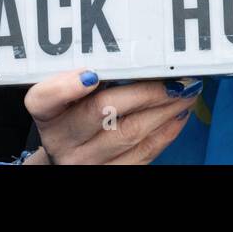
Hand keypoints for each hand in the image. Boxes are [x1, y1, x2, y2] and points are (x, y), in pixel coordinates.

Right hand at [22, 70, 200, 164]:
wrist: (70, 156)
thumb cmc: (75, 114)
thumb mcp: (68, 96)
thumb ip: (88, 77)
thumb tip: (135, 56)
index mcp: (48, 114)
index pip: (45, 99)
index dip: (65, 87)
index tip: (90, 75)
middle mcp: (63, 140)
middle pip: (102, 111)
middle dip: (146, 91)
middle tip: (175, 77)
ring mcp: (86, 162)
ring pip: (130, 133)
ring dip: (165, 109)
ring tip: (187, 92)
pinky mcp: (110, 175)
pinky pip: (143, 154)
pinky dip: (166, 132)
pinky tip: (179, 114)